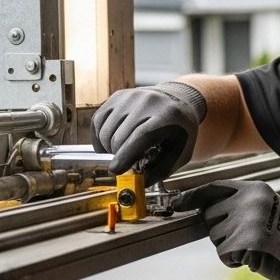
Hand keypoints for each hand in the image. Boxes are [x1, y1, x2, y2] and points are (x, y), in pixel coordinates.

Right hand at [91, 81, 205, 183]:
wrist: (177, 100)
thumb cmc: (180, 130)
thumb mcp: (181, 152)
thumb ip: (161, 170)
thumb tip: (138, 183)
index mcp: (167, 116)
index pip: (141, 136)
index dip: (125, 155)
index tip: (115, 170)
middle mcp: (147, 102)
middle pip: (119, 137)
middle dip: (119, 156)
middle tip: (127, 162)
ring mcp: (130, 97)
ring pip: (105, 131)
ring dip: (108, 148)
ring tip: (122, 151)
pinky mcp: (116, 96)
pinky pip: (97, 121)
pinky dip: (99, 137)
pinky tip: (110, 142)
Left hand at [175, 180, 279, 279]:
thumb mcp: (265, 208)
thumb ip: (238, 204)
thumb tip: (201, 209)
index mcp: (254, 188)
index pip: (214, 188)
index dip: (193, 197)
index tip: (177, 203)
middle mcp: (249, 200)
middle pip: (209, 216)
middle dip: (222, 230)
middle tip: (249, 236)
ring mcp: (247, 220)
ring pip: (215, 237)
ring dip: (230, 247)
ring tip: (255, 246)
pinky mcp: (246, 241)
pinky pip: (224, 254)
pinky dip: (235, 260)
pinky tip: (255, 257)